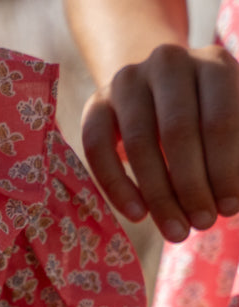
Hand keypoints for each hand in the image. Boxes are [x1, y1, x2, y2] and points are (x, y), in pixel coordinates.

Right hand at [80, 42, 238, 241]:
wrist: (158, 92)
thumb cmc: (206, 119)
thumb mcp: (233, 124)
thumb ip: (238, 150)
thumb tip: (236, 199)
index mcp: (214, 63)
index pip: (220, 119)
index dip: (225, 169)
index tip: (230, 209)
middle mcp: (169, 62)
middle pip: (177, 130)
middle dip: (192, 186)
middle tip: (201, 224)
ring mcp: (127, 81)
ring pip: (138, 142)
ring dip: (159, 195)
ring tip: (176, 231)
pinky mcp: (95, 104)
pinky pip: (97, 148)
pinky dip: (117, 186)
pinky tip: (137, 214)